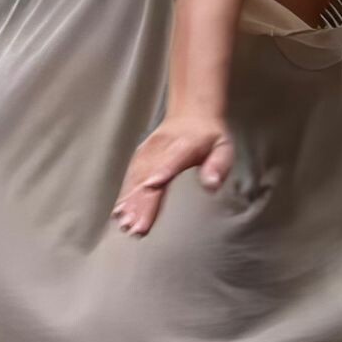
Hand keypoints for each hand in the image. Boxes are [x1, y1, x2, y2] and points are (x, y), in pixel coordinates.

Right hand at [112, 117, 233, 236]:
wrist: (192, 113)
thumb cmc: (209, 136)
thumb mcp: (223, 147)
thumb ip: (218, 166)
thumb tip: (212, 185)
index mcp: (183, 146)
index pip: (169, 164)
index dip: (158, 178)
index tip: (149, 193)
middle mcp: (161, 148)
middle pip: (148, 176)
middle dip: (140, 203)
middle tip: (136, 228)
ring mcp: (148, 151)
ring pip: (136, 178)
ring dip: (129, 201)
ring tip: (124, 224)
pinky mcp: (141, 156)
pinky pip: (131, 176)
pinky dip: (125, 194)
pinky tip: (119, 211)